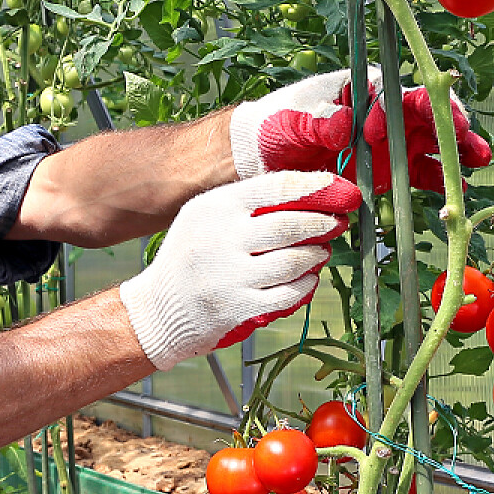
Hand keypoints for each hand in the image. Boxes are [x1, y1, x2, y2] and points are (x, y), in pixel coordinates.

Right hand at [119, 172, 361, 370]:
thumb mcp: (201, 216)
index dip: (311, 185)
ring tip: (319, 252)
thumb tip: (299, 192)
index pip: (273, 187)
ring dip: (314, 255)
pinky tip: (307, 278)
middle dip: (321, 223)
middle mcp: (221, 239)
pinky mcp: (238, 306)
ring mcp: (229, 275)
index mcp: (214, 208)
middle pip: (288, 225)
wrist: (159, 308)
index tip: (332, 186)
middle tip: (334, 223)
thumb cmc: (187, 257)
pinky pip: (286, 294)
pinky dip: (304, 285)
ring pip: (292, 262)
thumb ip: (241, 202)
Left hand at [228, 67, 490, 191]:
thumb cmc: (274, 125)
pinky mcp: (389, 169)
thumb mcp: (290, 121)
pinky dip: (440, 179)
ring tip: (478, 159)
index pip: (392, 92)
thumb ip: (318, 121)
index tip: (387, 127)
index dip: (399, 105)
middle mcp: (382, 111)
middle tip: (466, 136)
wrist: (261, 157)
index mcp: (361, 89)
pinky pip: (421, 172)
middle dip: (448, 121)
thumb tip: (344, 122)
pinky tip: (458, 188)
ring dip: (456, 149)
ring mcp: (389, 140)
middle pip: (425, 112)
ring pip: (432, 140)